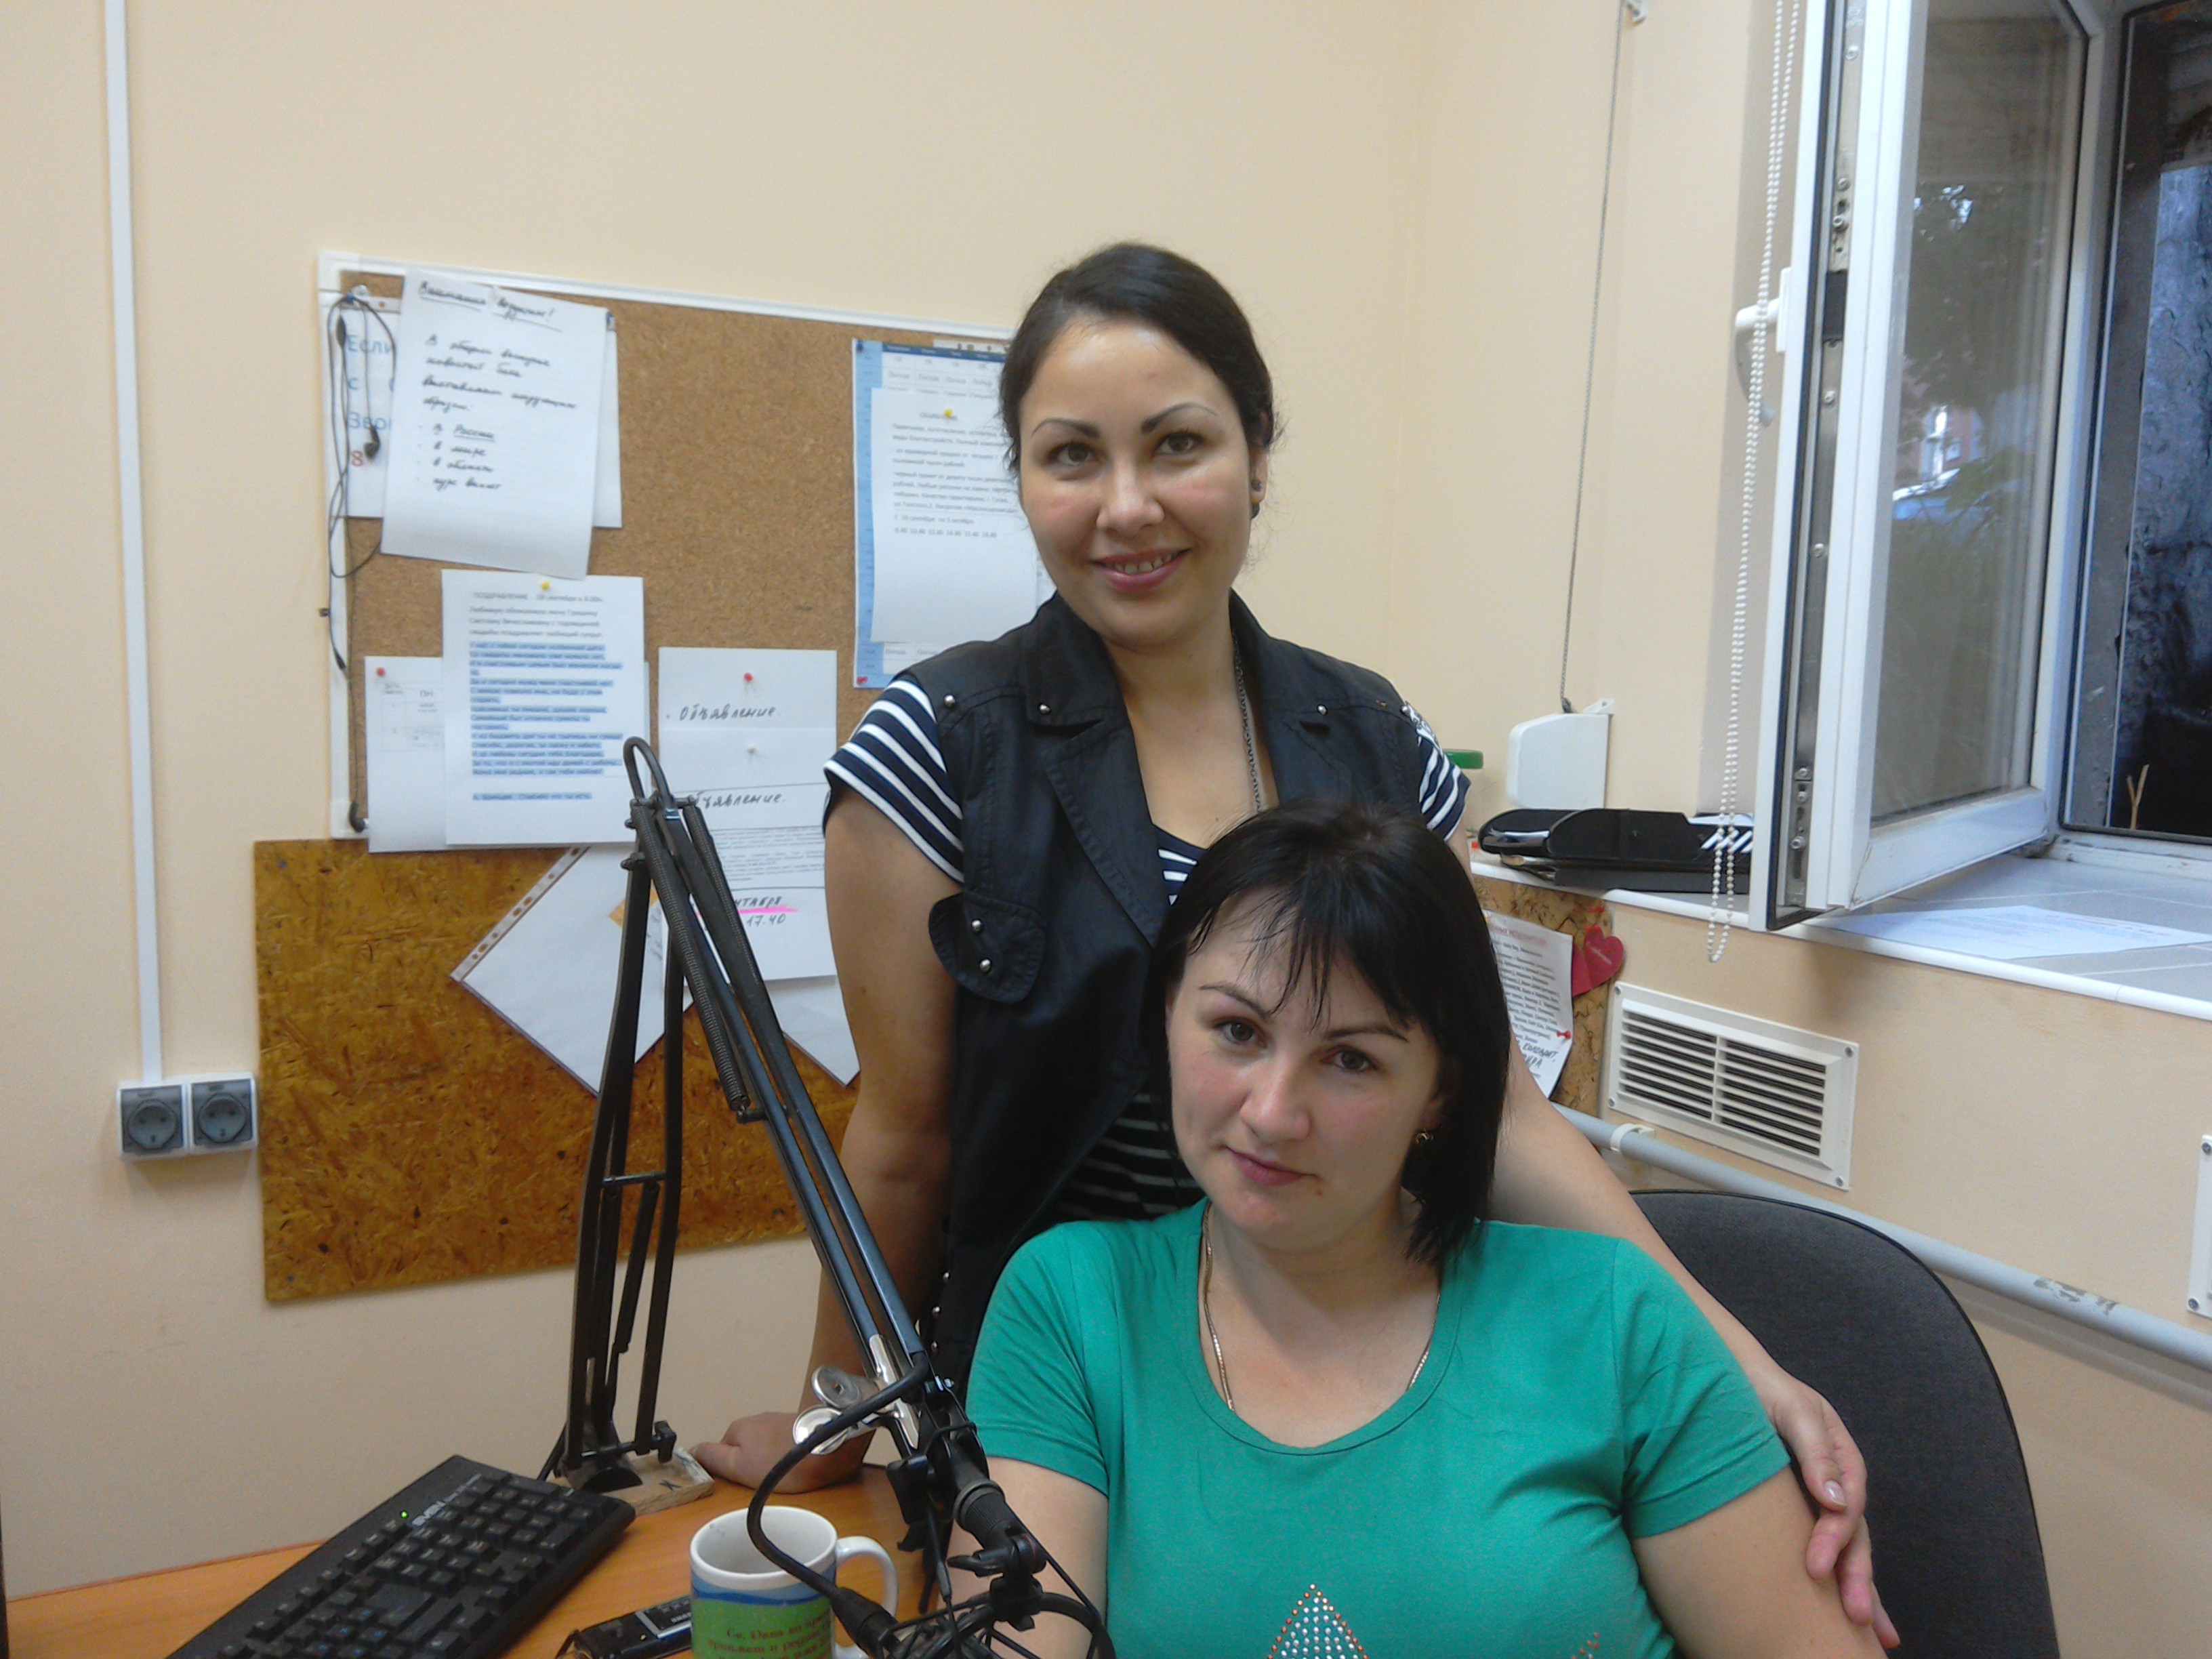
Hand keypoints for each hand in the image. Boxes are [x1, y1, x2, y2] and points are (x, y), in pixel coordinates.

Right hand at [692, 1412, 872, 1490]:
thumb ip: (714, 1458)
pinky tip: (800, 1465)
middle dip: (754, 1466)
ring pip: (766, 1446)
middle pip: (745, 1450)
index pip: (722, 1455)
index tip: (747, 1485)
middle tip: (769, 1483)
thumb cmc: (782, 1462)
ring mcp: (779, 1419)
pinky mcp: (800, 1424)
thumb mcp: (740, 1467)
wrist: (831, 1445)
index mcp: (738, 1428)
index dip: (732, 1473)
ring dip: (773, 1460)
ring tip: (788, 1475)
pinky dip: (789, 1455)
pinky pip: (785, 1443)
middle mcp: (756, 1419)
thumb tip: (691, 1451)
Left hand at [1747, 1363, 1900, 1648]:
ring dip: (1857, 1585)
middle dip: (1857, 1577)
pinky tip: (1847, 1612)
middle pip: (1854, 1535)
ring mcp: (1820, 1497)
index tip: (1814, 1567)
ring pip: (1846, 1547)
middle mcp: (1838, 1483)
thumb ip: (1815, 1449)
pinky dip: (1837, 1573)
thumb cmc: (1762, 1388)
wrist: (1732, 1375)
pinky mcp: (1797, 1507)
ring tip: (1873, 1632)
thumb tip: (1836, 1500)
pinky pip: (1822, 1543)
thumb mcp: (1792, 1409)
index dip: (1834, 1538)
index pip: (1847, 1506)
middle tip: (1856, 1615)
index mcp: (1842, 1458)